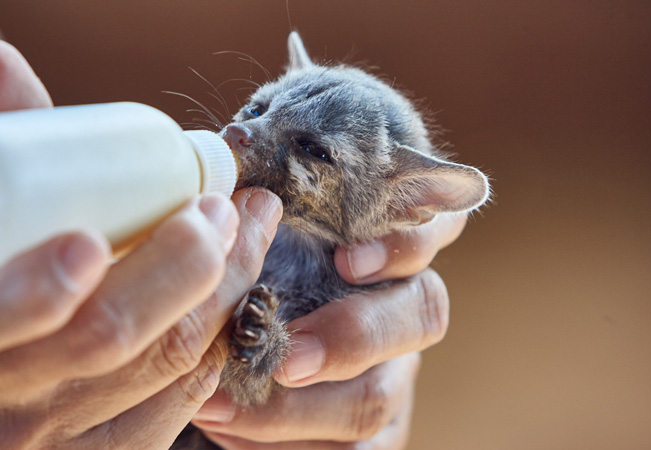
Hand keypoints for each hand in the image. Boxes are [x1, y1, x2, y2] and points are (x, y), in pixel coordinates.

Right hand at [0, 41, 283, 448]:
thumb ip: (1, 152)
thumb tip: (7, 63)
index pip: (27, 316)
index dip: (118, 264)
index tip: (185, 209)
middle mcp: (12, 402)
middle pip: (120, 336)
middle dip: (197, 265)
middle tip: (238, 208)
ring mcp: (57, 440)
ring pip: (168, 368)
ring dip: (226, 297)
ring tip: (254, 234)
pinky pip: (178, 407)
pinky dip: (216, 351)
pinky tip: (232, 305)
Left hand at [191, 213, 465, 448]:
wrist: (250, 340)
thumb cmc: (258, 264)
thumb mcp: (262, 232)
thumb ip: (261, 209)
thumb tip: (232, 200)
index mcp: (389, 246)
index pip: (432, 230)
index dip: (402, 245)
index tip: (346, 260)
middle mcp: (405, 306)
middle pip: (422, 315)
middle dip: (352, 338)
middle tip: (283, 358)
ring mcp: (397, 371)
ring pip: (379, 396)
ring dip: (297, 409)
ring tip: (218, 407)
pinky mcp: (380, 428)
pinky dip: (290, 449)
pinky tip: (233, 434)